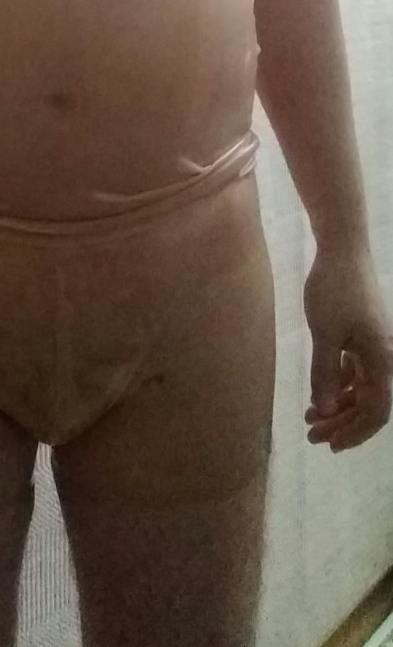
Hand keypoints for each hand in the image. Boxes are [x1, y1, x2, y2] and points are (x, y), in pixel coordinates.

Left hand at [304, 246, 392, 451]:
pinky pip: (355, 371)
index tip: (331, 445)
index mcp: (383, 360)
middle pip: (369, 403)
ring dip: (338, 405)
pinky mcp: (364, 337)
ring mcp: (375, 347)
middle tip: (312, 436)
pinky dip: (338, 385)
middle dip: (342, 423)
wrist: (342, 250)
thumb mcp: (325, 335)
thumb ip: (324, 374)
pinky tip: (318, 393)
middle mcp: (386, 357)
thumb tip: (324, 411)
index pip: (376, 411)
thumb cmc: (334, 289)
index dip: (355, 432)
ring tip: (310, 418)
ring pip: (361, 388)